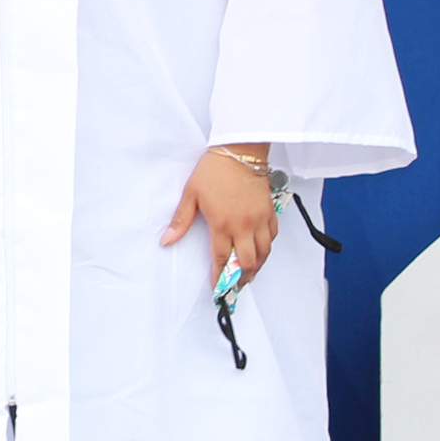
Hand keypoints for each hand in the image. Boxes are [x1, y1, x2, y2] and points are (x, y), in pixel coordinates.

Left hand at [162, 145, 276, 287]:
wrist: (239, 151)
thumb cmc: (214, 170)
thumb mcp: (191, 194)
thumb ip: (181, 221)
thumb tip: (167, 240)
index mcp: (222, 224)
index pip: (221, 259)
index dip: (219, 277)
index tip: (217, 289)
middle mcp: (244, 225)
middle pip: (247, 262)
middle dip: (241, 279)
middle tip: (234, 286)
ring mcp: (260, 219)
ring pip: (264, 253)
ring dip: (256, 267)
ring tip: (248, 274)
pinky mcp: (270, 212)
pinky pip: (272, 237)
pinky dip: (267, 248)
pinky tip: (260, 251)